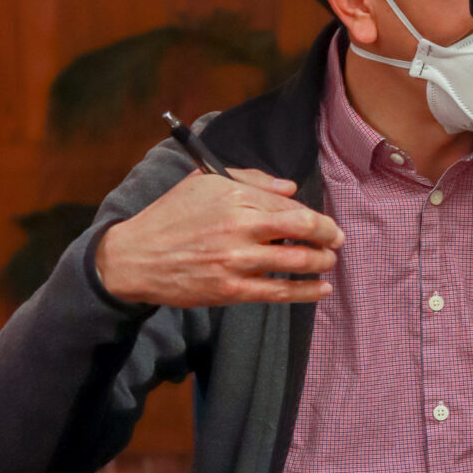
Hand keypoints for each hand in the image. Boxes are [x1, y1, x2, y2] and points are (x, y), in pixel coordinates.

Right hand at [95, 169, 344, 306]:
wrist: (135, 257)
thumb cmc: (172, 216)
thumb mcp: (204, 182)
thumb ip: (251, 180)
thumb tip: (289, 189)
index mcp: (233, 195)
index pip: (291, 206)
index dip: (317, 218)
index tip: (328, 224)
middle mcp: (239, 226)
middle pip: (302, 229)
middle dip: (329, 236)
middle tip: (337, 241)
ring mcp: (236, 260)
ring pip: (296, 262)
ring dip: (321, 262)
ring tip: (329, 262)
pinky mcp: (232, 289)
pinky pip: (279, 291)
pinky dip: (306, 292)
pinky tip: (321, 289)